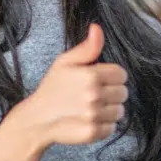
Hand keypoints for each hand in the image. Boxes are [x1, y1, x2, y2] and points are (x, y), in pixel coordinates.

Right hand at [14, 23, 127, 148]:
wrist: (37, 119)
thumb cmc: (52, 88)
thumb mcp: (65, 62)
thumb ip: (87, 47)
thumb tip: (97, 28)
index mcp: (90, 75)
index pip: (121, 74)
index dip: (112, 77)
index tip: (100, 80)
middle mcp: (94, 95)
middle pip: (123, 93)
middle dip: (111, 93)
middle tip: (93, 95)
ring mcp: (94, 115)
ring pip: (119, 111)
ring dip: (109, 110)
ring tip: (91, 108)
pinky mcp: (93, 132)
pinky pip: (112, 127)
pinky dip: (104, 126)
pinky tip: (89, 120)